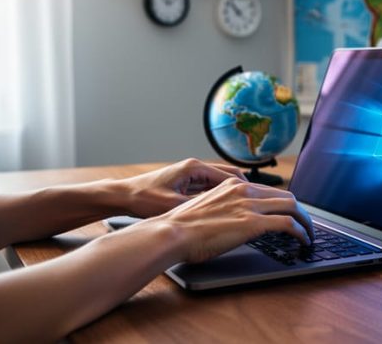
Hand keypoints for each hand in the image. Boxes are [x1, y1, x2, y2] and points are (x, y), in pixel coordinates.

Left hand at [114, 158, 246, 218]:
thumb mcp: (174, 205)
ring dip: (232, 192)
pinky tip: (225, 209)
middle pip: (229, 176)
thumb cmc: (144, 198)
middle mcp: (195, 168)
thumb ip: (199, 206)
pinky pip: (210, 187)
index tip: (258, 199)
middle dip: (244, 188)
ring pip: (220, 182)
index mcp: (194, 168)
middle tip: (257, 203)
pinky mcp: (186, 182)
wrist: (123, 195)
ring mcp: (191, 174)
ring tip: (245, 207)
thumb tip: (222, 213)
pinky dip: (220, 195)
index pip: (230, 176)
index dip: (246, 188)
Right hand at [150, 177, 314, 262]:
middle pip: (286, 196)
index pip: (269, 190)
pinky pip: (288, 224)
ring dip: (306, 222)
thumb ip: (223, 208)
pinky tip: (303, 241)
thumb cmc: (181, 227)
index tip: (289, 214)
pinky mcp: (253, 223)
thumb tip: (232, 221)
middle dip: (299, 211)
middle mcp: (244, 190)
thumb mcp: (205, 208)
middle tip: (304, 225)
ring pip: (292, 207)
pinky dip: (301, 232)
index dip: (284, 203)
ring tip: (309, 235)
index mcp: (232, 185)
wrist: (171, 232)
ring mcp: (250, 205)